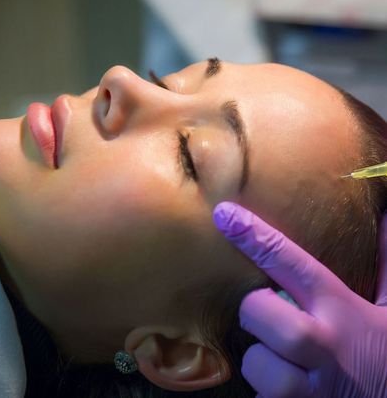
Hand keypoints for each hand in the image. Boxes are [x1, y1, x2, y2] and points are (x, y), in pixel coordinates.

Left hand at [213, 202, 386, 397]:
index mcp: (343, 311)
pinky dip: (268, 393)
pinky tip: (286, 385)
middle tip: (264, 311)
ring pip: (257, 364)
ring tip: (279, 357)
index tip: (225, 215)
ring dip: (260, 359)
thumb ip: (382, 262)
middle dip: (253, 310)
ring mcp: (312, 389)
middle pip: (262, 314)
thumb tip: (383, 216)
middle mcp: (324, 348)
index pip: (291, 263)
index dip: (254, 236)